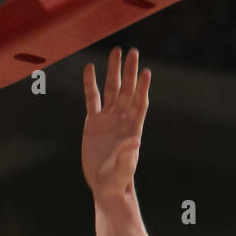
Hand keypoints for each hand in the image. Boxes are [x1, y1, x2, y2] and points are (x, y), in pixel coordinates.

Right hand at [82, 48, 150, 201]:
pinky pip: (92, 98)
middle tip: (133, 51)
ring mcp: (108, 118)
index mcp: (133, 128)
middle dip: (129, 71)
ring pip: (112, 89)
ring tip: (116, 51)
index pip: (139, 103)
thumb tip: (134, 143)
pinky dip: (91, 83)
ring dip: (114, 71)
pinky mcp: (93, 121)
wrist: (105, 184)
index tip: (146, 71)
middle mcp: (122, 118)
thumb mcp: (123, 170)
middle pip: (127, 90)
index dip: (142, 88)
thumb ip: (128, 157)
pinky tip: (90, 68)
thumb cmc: (118, 179)